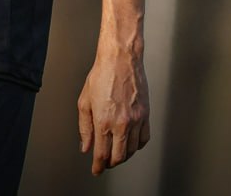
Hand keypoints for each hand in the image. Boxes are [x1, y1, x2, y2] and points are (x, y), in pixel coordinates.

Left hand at [77, 45, 149, 174]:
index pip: (101, 153)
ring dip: (123, 156)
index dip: (98, 165)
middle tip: (105, 163)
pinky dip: (137, 146)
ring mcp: (136, 120)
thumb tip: (85, 145)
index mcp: (103, 120)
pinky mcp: (146, 115)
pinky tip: (130, 143)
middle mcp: (121, 123)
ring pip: (132, 150)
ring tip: (116, 154)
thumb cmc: (101, 75)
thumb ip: (84, 127)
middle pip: (119, 157)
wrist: (121, 59)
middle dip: (110, 163)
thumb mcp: (84, 101)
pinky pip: (144, 139)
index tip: (96, 170)